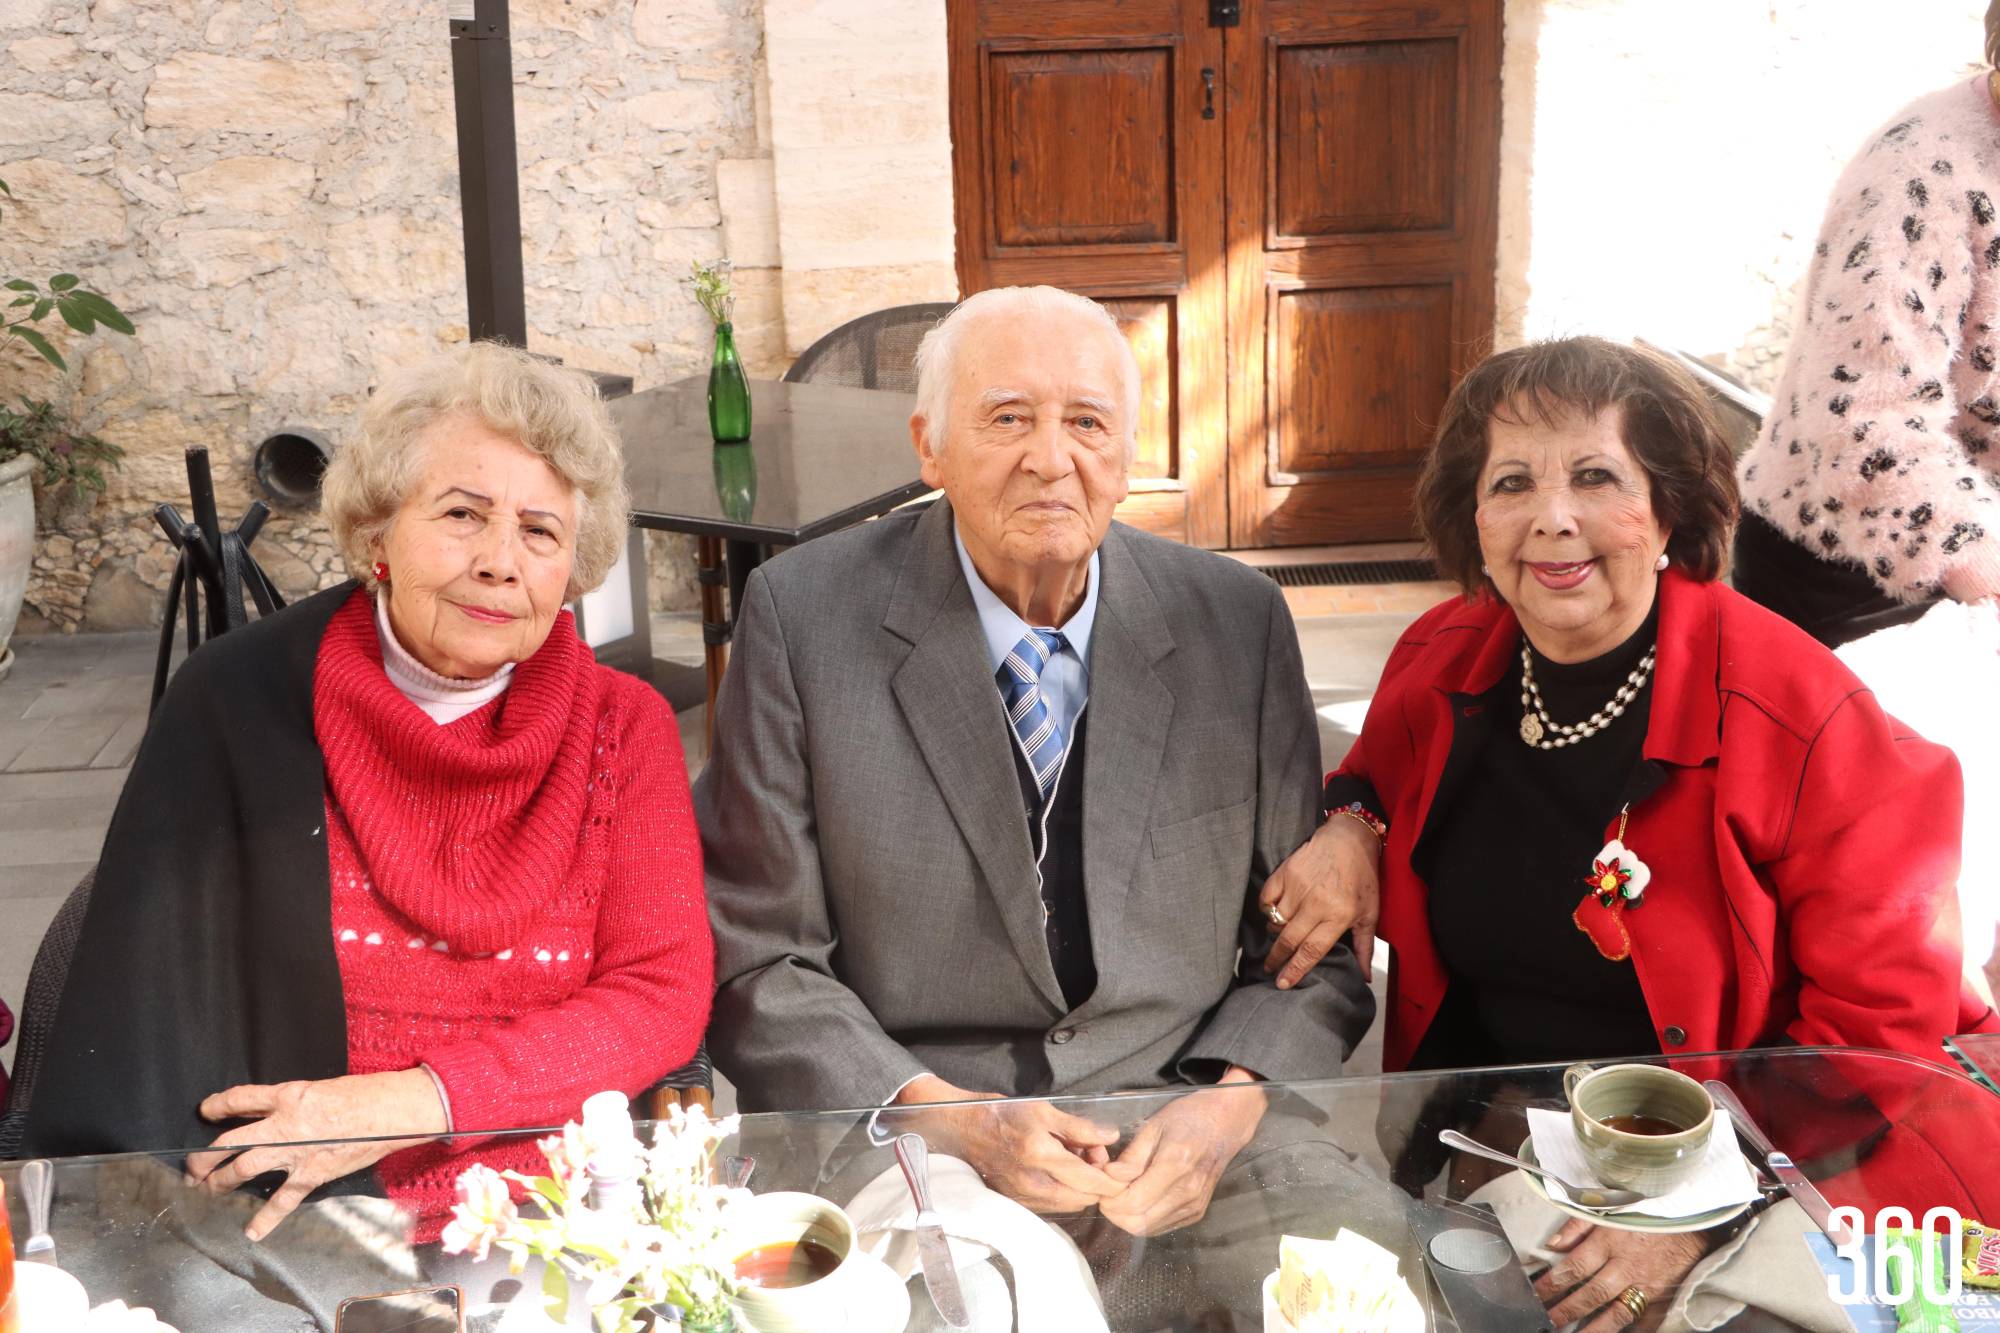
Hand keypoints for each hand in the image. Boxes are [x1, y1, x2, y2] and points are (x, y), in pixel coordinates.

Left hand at [185, 1069, 447, 1240]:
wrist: (393, 1112)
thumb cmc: (363, 1094)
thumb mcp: (319, 1088)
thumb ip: (288, 1102)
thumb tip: (263, 1113)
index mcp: (288, 1096)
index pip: (239, 1098)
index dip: (217, 1105)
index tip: (205, 1110)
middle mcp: (284, 1124)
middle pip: (230, 1141)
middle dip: (206, 1156)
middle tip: (193, 1166)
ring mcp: (295, 1152)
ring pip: (243, 1168)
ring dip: (221, 1181)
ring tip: (207, 1190)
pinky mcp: (311, 1174)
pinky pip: (282, 1200)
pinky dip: (266, 1218)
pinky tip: (252, 1231)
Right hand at [887, 1075, 1125, 1213]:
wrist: (963, 1127)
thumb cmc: (1003, 1114)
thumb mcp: (1044, 1110)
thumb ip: (1079, 1128)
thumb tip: (1110, 1138)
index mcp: (1041, 1155)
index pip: (1090, 1182)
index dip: (1112, 1181)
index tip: (1121, 1171)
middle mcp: (1033, 1183)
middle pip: (1083, 1198)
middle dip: (1096, 1181)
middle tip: (1090, 1153)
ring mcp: (1023, 1196)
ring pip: (1068, 1204)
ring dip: (1079, 1187)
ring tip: (1072, 1158)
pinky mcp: (1016, 1202)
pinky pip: (1051, 1205)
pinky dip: (1062, 1191)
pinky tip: (1056, 1169)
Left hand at [1096, 1071, 1265, 1236]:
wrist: (1224, 1124)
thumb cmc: (1188, 1118)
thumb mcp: (1154, 1126)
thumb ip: (1132, 1156)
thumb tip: (1110, 1177)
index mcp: (1176, 1164)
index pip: (1133, 1201)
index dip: (1110, 1200)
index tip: (1101, 1186)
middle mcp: (1188, 1191)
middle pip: (1138, 1222)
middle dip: (1115, 1212)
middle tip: (1106, 1193)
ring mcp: (1194, 1205)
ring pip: (1147, 1229)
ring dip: (1127, 1217)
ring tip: (1121, 1194)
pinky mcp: (1196, 1213)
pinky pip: (1160, 1226)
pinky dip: (1143, 1218)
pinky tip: (1138, 1198)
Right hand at [1260, 813, 1379, 985]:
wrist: (1349, 838)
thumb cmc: (1362, 878)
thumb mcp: (1370, 913)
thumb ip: (1365, 947)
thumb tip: (1364, 978)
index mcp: (1339, 915)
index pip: (1311, 950)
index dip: (1295, 969)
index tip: (1282, 983)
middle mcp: (1316, 903)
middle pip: (1288, 940)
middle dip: (1277, 958)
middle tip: (1271, 969)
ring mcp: (1298, 887)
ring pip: (1276, 921)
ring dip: (1275, 934)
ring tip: (1279, 940)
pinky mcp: (1285, 873)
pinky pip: (1266, 900)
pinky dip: (1267, 910)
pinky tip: (1274, 915)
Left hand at [1532, 1217, 1712, 1329]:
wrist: (1692, 1218)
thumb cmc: (1646, 1212)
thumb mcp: (1610, 1208)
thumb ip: (1579, 1225)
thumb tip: (1553, 1244)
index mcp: (1611, 1241)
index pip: (1575, 1267)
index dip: (1553, 1283)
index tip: (1536, 1294)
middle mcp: (1628, 1265)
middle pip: (1593, 1294)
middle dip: (1567, 1310)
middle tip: (1548, 1321)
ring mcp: (1648, 1285)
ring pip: (1618, 1313)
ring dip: (1594, 1329)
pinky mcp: (1665, 1297)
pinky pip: (1647, 1321)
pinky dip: (1633, 1330)